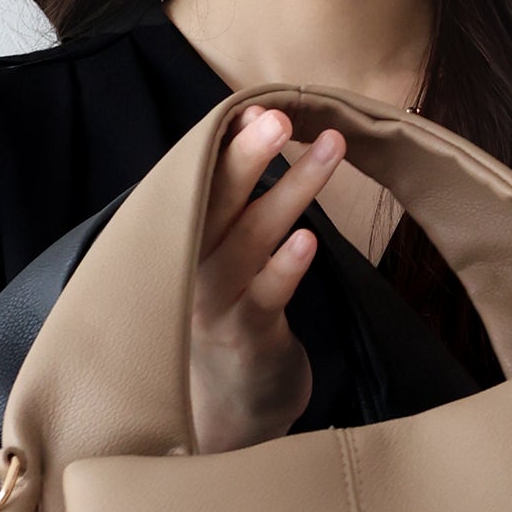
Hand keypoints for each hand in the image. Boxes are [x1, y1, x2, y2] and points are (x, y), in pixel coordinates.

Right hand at [189, 104, 346, 453]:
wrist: (231, 405)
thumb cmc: (232, 316)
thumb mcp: (222, 258)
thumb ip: (233, 204)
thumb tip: (256, 125)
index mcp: (183, 243)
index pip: (198, 183)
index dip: (225, 146)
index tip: (253, 106)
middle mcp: (191, 269)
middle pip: (215, 204)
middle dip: (247, 158)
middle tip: (277, 118)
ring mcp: (216, 306)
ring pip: (251, 241)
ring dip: (291, 194)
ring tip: (328, 153)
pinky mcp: (247, 338)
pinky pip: (267, 297)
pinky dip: (284, 267)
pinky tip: (307, 240)